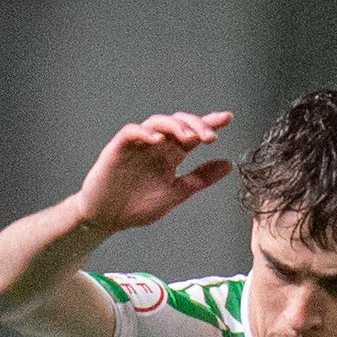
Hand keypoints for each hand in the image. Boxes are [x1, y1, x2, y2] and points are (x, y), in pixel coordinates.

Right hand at [75, 110, 233, 232]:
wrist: (107, 217)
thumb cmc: (137, 205)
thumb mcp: (176, 192)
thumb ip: (200, 178)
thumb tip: (228, 164)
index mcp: (171, 155)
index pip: (192, 134)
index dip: (209, 123)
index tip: (228, 118)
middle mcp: (156, 146)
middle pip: (178, 123)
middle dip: (196, 125)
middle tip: (211, 137)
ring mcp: (137, 145)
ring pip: (157, 122)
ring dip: (175, 126)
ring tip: (189, 137)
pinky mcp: (118, 149)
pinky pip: (131, 132)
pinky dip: (145, 133)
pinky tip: (158, 139)